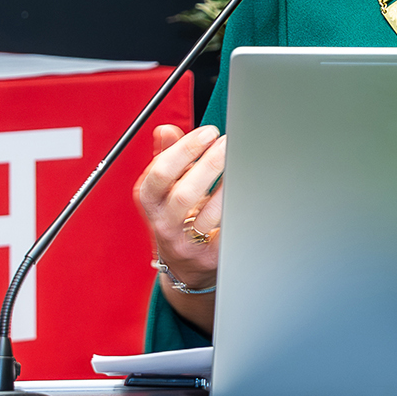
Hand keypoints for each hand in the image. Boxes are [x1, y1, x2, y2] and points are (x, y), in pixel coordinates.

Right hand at [135, 123, 223, 297]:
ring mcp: (188, 244)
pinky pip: (227, 231)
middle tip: (227, 143)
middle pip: (184, 195)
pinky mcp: (212, 256)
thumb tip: (165, 130)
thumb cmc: (175, 216)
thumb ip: (165, 156)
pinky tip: (246, 191)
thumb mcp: (163, 188)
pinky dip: (237, 208)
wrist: (183, 265)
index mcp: (150, 202)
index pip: (160, 174)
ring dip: (226, 186)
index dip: (184, 151)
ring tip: (240, 163)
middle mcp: (165, 225)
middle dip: (209, 165)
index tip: (208, 133)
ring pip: (208, 215)